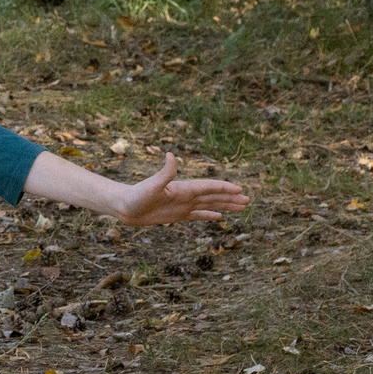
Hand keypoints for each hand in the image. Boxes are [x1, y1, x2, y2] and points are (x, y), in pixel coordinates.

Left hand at [108, 154, 249, 225]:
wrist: (124, 207)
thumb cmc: (136, 196)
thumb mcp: (151, 185)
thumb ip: (164, 172)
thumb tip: (170, 155)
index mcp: (183, 189)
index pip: (209, 187)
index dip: (224, 188)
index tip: (240, 189)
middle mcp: (185, 196)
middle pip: (213, 196)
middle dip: (230, 198)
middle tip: (248, 200)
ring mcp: (182, 205)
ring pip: (209, 205)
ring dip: (225, 206)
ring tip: (241, 208)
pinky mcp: (177, 215)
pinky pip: (197, 216)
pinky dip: (209, 216)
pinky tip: (220, 218)